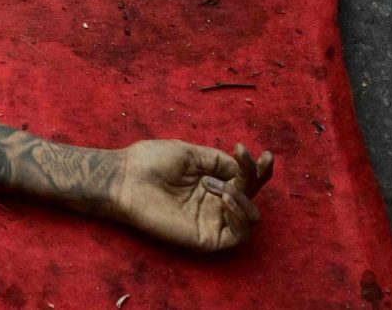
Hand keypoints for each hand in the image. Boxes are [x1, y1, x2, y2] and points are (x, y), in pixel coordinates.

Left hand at [106, 139, 272, 251]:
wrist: (125, 178)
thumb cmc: (149, 162)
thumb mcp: (188, 153)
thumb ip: (218, 161)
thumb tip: (242, 168)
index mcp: (211, 181)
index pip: (244, 179)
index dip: (259, 169)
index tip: (266, 155)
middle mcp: (214, 202)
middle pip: (251, 196)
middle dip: (256, 178)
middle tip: (250, 163)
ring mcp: (211, 220)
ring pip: (250, 217)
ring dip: (242, 197)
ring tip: (215, 185)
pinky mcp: (207, 238)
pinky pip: (238, 235)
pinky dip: (239, 217)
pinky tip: (225, 199)